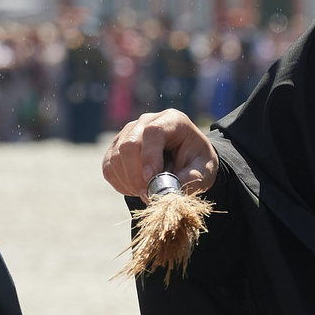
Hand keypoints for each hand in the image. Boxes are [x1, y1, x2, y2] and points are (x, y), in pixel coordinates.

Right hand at [101, 111, 216, 197]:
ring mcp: (128, 132)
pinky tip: (136, 189)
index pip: (153, 132)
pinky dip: (120, 183)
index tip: (152, 178)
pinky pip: (109, 167)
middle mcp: (146, 121)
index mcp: (172, 120)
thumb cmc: (196, 161)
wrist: (187, 160)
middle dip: (136, 175)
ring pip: (116, 158)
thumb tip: (169, 189)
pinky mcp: (116, 147)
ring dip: (129, 182)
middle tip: (149, 194)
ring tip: (147, 192)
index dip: (149, 156)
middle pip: (129, 144)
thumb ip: (192, 177)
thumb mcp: (205, 169)